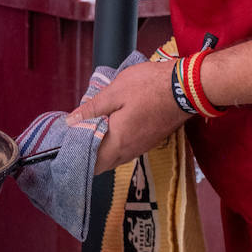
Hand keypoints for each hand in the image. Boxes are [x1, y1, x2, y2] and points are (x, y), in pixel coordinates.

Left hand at [67, 60, 188, 171]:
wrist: (185, 87)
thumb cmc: (149, 86)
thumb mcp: (114, 92)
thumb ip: (91, 109)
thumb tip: (70, 121)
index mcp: (118, 142)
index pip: (93, 164)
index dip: (78, 158)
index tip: (66, 147)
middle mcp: (131, 150)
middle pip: (104, 162)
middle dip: (88, 153)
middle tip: (75, 135)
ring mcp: (143, 146)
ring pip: (116, 156)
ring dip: (103, 147)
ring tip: (90, 129)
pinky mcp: (151, 140)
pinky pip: (128, 148)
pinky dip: (116, 142)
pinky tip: (111, 126)